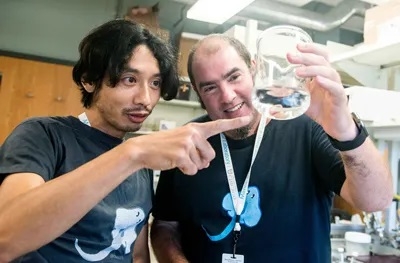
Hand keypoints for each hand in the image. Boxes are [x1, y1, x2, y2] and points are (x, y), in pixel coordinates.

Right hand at [130, 116, 250, 174]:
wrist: (143, 149)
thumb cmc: (163, 145)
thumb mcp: (181, 139)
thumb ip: (197, 145)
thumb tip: (207, 162)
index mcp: (195, 128)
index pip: (218, 125)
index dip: (234, 122)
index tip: (248, 118)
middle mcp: (193, 133)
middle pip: (211, 156)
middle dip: (200, 161)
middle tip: (184, 156)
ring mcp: (188, 143)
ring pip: (201, 164)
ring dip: (191, 166)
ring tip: (177, 158)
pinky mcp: (182, 154)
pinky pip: (192, 170)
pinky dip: (185, 171)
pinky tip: (174, 163)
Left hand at [287, 42, 356, 140]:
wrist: (334, 126)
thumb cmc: (321, 110)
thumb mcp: (302, 99)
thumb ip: (289, 94)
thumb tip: (271, 95)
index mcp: (321, 75)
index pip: (319, 56)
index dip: (310, 49)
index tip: (297, 46)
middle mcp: (329, 78)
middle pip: (321, 61)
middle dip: (305, 57)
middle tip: (291, 57)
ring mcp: (335, 87)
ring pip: (328, 72)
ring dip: (312, 69)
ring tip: (298, 71)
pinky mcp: (340, 99)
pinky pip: (336, 88)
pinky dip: (327, 83)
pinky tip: (318, 80)